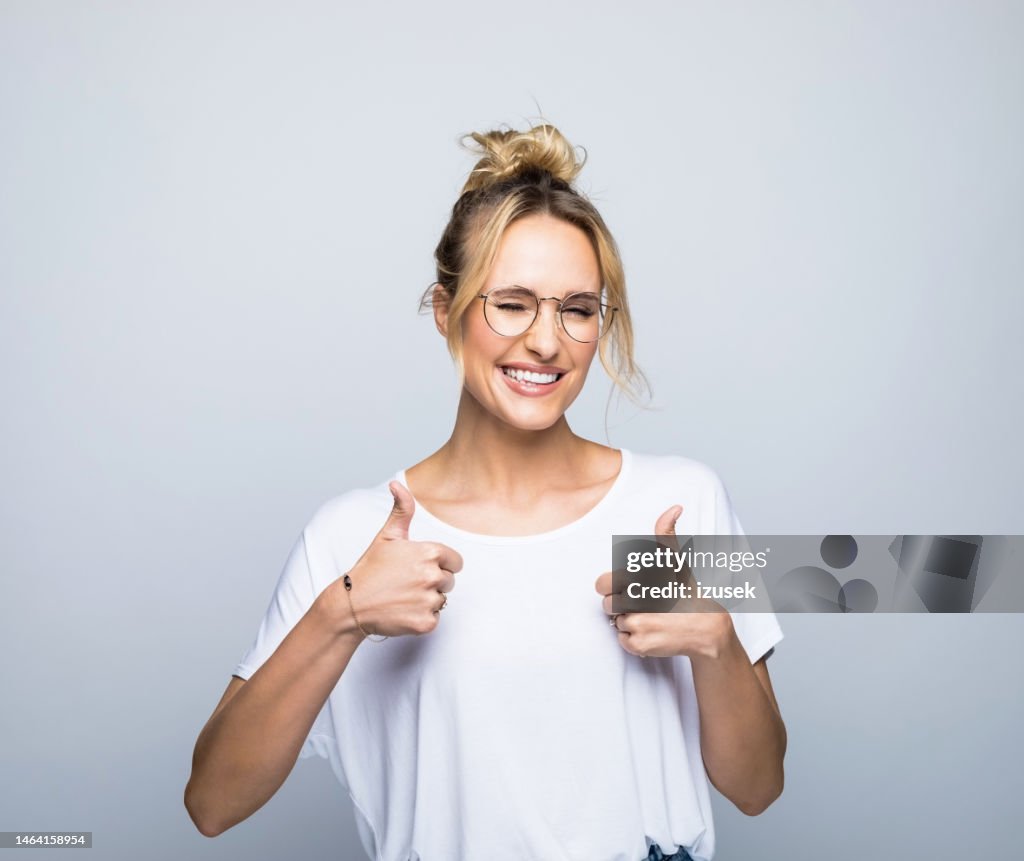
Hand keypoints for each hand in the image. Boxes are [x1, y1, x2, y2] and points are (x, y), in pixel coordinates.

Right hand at [322, 481, 462, 638]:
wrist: (350, 604)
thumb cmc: (370, 569)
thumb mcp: (387, 536)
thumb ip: (401, 509)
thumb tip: (396, 484)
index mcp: (429, 553)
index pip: (455, 562)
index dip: (439, 564)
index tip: (419, 568)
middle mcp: (432, 576)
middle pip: (449, 581)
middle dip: (432, 582)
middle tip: (406, 583)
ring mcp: (429, 600)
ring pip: (442, 600)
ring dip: (426, 600)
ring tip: (403, 596)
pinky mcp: (425, 623)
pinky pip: (435, 619)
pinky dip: (421, 618)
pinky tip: (403, 611)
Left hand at [594, 505, 733, 658]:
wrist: (707, 630)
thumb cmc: (687, 592)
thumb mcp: (676, 561)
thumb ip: (666, 534)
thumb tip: (675, 507)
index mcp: (642, 578)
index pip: (602, 583)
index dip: (613, 587)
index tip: (630, 588)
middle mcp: (639, 602)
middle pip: (608, 605)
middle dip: (621, 606)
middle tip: (644, 605)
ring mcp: (639, 625)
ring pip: (615, 623)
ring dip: (629, 623)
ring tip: (653, 618)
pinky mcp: (640, 645)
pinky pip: (623, 641)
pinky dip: (634, 640)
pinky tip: (654, 632)